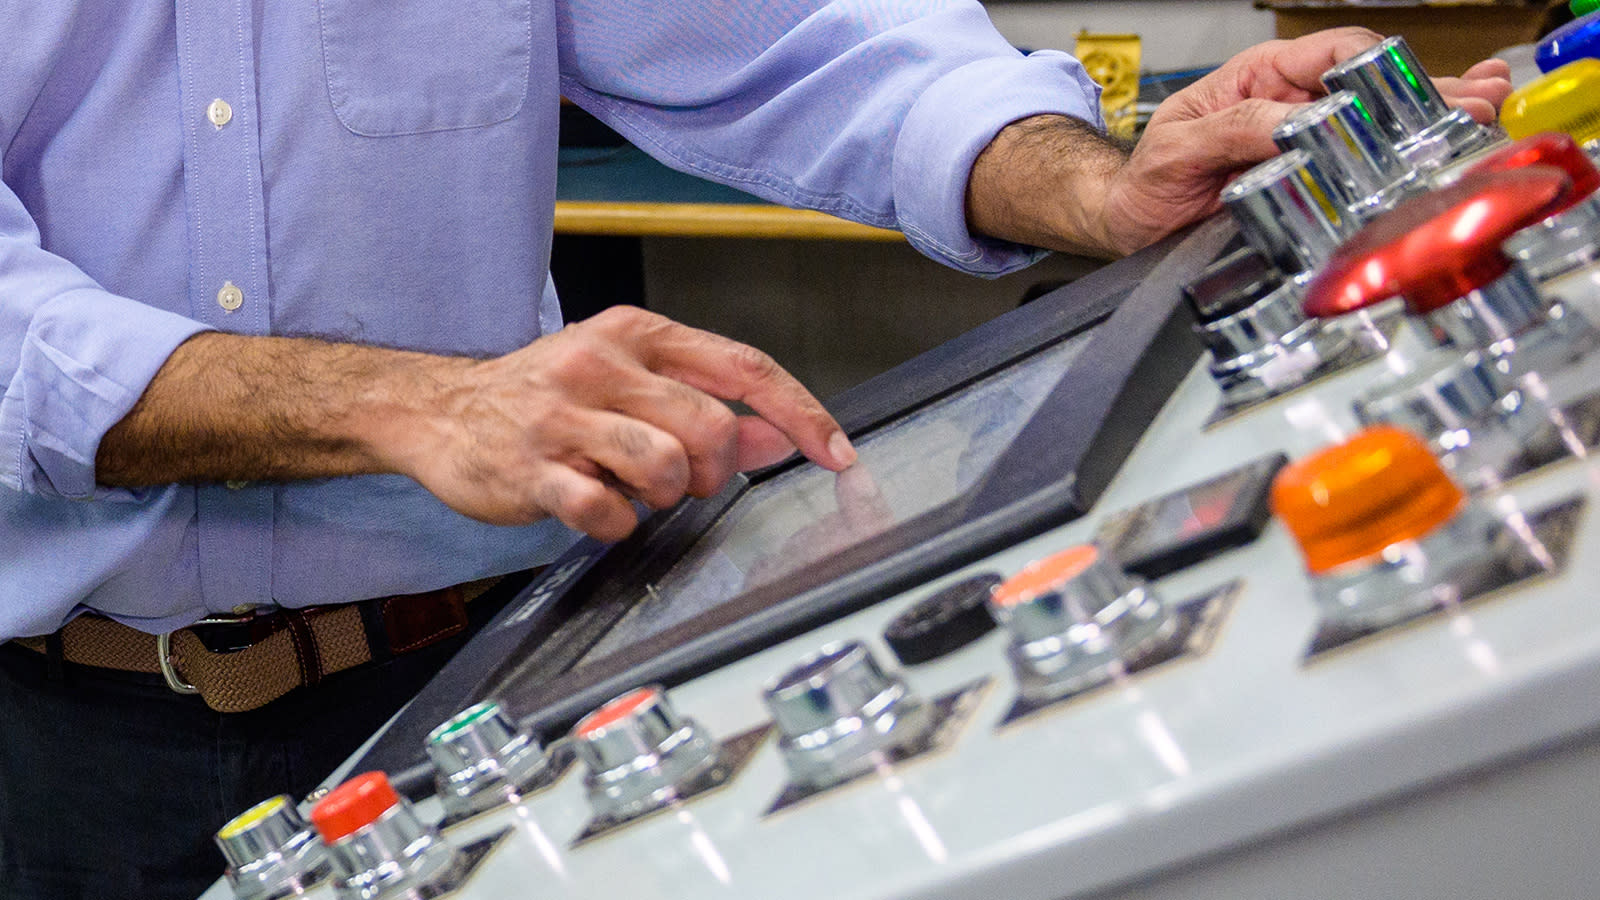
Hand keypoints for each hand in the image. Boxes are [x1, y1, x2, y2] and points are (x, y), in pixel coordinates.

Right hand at [381, 306, 855, 540]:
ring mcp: (562, 416)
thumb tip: (783, 437)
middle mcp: (601, 364)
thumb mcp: (630, 382)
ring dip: (666, 496)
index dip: (800, 413)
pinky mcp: (530, 468)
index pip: (744, 367)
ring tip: (634, 489)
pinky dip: (616, 524)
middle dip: (715, 470)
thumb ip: (706, 404)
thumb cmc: (548, 398)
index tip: (837, 453)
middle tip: (684, 479)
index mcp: (637, 334)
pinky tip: (598, 509)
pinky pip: (605, 511)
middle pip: (711, 426)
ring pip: (664, 465)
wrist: (438, 410)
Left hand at [1099, 28, 1513, 252]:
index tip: (1405, 92)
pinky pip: (1366, 154)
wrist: (1129, 221)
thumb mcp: (1179, 149)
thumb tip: (1290, 123)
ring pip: (1380, 116)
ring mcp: (1305, 138)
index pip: (1334, 54)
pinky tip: (1454, 128)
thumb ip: (1234, 131)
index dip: (1376, 70)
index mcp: (1260, 79)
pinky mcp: (1311, 175)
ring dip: (1433, 113)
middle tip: (1475, 104)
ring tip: (1486, 109)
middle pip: (1372, 84)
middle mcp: (1291, 102)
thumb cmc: (1147, 180)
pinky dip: (1412, 143)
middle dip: (1427, 91)